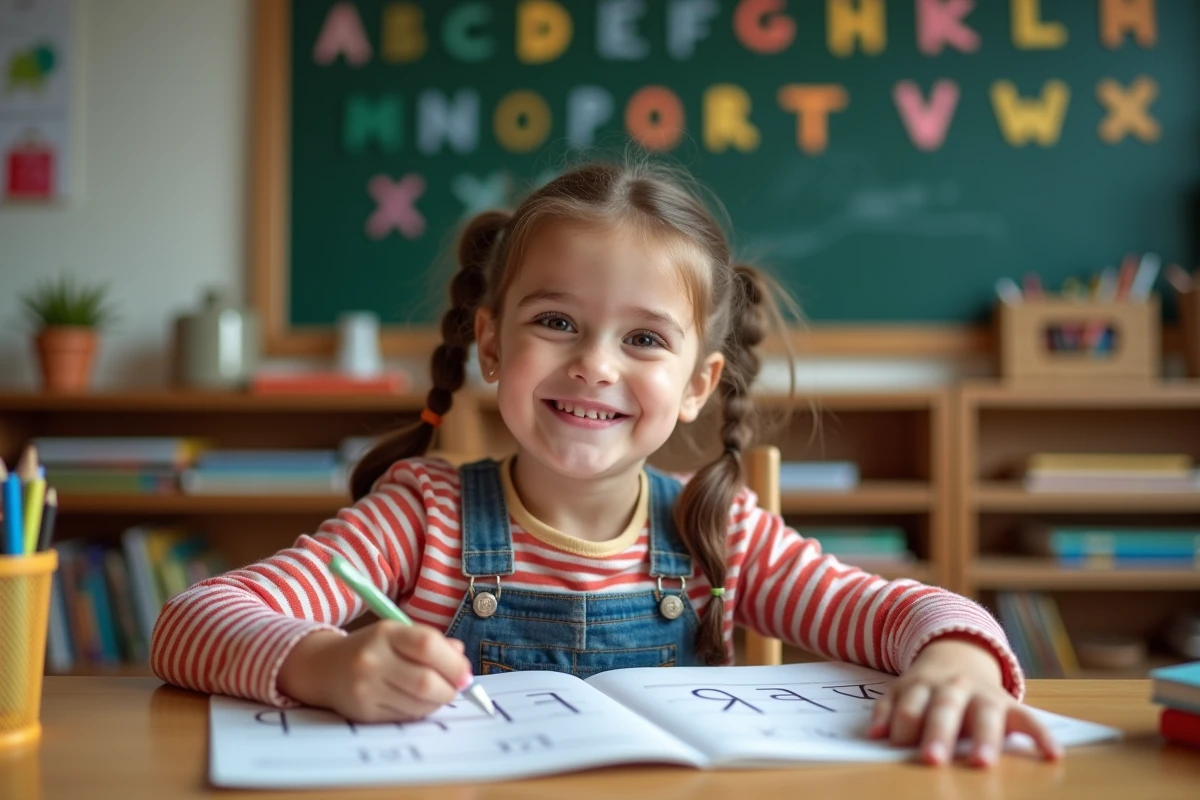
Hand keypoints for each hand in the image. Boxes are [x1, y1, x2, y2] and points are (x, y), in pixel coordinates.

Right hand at [278, 622, 473, 722]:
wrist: (323, 667)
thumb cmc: (372, 648)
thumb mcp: (398, 634)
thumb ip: (432, 643)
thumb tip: (461, 658)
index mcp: (386, 633)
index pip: (428, 646)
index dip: (454, 663)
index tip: (466, 674)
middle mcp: (373, 660)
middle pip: (426, 681)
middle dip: (450, 689)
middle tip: (457, 688)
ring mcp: (366, 688)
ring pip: (418, 704)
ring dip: (436, 703)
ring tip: (436, 694)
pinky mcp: (363, 712)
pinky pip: (404, 717)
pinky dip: (419, 712)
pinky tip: (415, 702)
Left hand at [867, 634, 1061, 766]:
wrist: (959, 654)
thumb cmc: (927, 688)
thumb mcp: (903, 691)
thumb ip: (889, 710)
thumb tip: (876, 735)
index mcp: (922, 685)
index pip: (909, 708)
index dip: (903, 728)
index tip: (898, 748)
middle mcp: (953, 687)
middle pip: (943, 709)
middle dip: (937, 733)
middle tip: (932, 759)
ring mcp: (984, 694)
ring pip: (985, 714)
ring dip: (984, 738)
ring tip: (982, 761)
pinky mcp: (1011, 704)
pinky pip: (1030, 719)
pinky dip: (1042, 736)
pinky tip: (1052, 755)